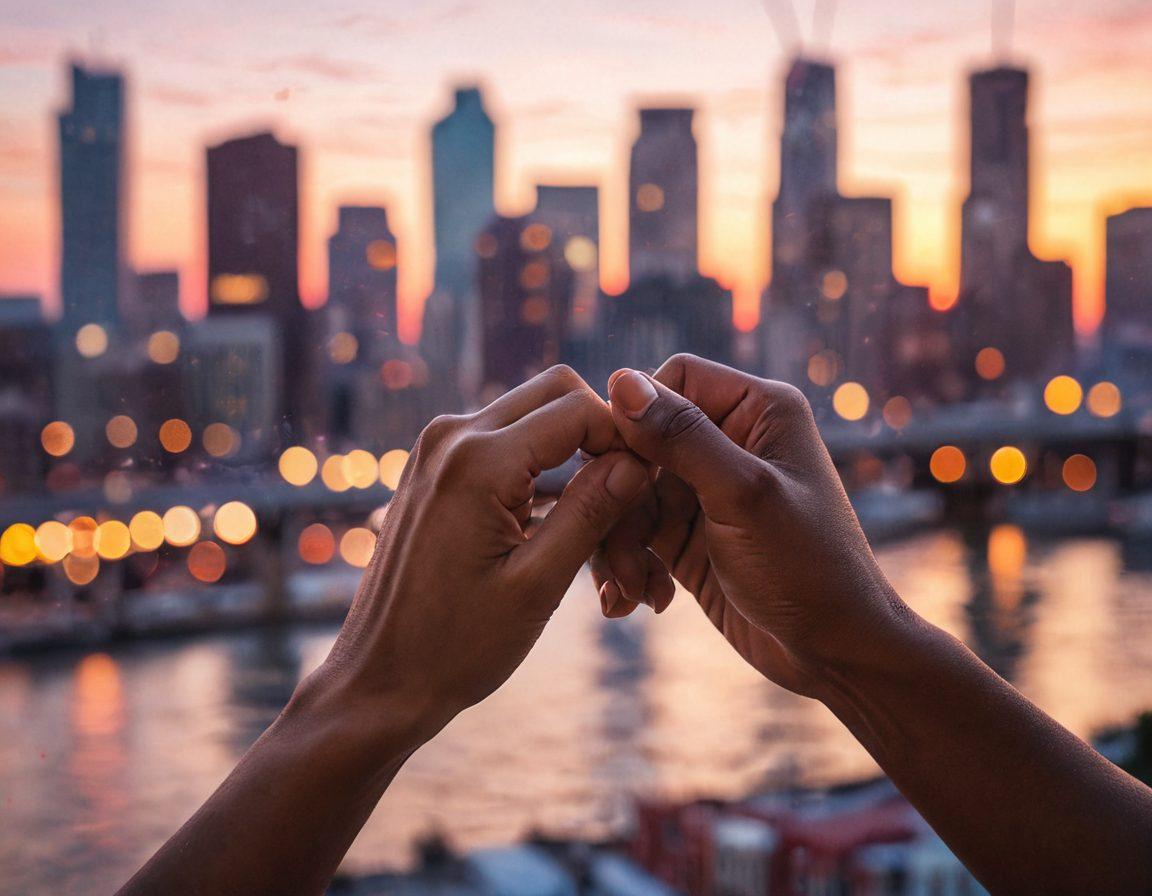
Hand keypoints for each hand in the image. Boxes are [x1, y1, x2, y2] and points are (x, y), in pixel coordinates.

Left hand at [318, 365, 649, 744]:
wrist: (379, 679)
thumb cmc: (455, 646)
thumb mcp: (538, 584)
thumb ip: (591, 512)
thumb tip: (639, 460)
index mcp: (478, 462)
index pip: (579, 408)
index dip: (626, 438)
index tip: (650, 483)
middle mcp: (451, 438)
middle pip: (555, 392)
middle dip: (600, 433)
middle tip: (629, 492)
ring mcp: (437, 450)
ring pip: (531, 416)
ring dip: (572, 454)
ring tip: (600, 524)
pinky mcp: (434, 469)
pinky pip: (503, 444)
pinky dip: (539, 471)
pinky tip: (559, 527)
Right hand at [594, 354, 909, 698]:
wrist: (835, 654)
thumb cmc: (810, 568)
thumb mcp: (743, 496)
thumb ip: (682, 437)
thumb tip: (620, 382)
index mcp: (758, 410)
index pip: (672, 380)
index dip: (635, 418)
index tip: (615, 469)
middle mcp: (731, 441)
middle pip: (640, 440)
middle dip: (620, 496)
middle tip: (612, 545)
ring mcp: (706, 490)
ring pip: (629, 491)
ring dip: (620, 541)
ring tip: (631, 590)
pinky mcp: (689, 535)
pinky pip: (635, 532)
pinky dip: (629, 564)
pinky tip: (640, 600)